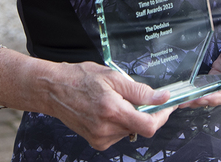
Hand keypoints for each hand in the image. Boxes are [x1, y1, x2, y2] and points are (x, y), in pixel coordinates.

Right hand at [43, 61, 171, 149]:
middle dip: (145, 113)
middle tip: (137, 97)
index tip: (167, 106)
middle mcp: (106, 129)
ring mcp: (101, 138)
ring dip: (131, 117)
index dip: (162, 116)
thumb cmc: (80, 78)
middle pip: (141, 128)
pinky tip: (108, 111)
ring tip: (115, 101)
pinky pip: (119, 134)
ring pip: (131, 130)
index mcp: (112, 111)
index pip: (148, 125)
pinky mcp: (97, 142)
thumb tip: (162, 97)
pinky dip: (120, 123)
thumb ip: (140, 90)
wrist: (54, 90)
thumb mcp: (113, 77)